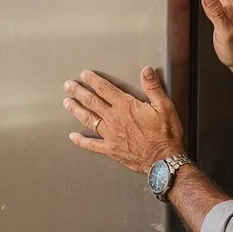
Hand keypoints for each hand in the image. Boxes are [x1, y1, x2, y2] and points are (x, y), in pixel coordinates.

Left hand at [64, 68, 185, 173]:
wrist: (163, 160)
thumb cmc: (165, 134)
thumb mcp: (164, 106)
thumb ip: (153, 87)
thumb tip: (146, 71)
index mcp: (126, 106)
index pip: (105, 89)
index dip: (93, 80)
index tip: (85, 75)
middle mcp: (114, 119)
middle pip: (91, 102)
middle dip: (78, 92)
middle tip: (68, 86)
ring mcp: (110, 135)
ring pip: (88, 119)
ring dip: (76, 110)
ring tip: (67, 103)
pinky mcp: (110, 149)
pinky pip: (91, 144)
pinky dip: (81, 140)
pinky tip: (73, 137)